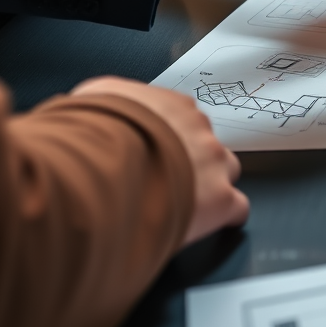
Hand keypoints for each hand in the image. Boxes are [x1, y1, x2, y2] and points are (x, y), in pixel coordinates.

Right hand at [71, 77, 248, 246]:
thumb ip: (102, 103)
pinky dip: (227, 215)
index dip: (169, 140)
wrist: (103, 166)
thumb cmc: (93, 135)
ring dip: (211, 183)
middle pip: (206, 144)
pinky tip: (213, 224)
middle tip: (170, 180)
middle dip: (194, 160)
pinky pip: (236, 206)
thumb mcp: (89, 101)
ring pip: (225, 170)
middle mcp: (197, 129)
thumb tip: (93, 112)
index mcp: (170, 106)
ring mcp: (212, 162)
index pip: (180, 119)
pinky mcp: (219, 198)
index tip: (157, 153)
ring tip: (188, 203)